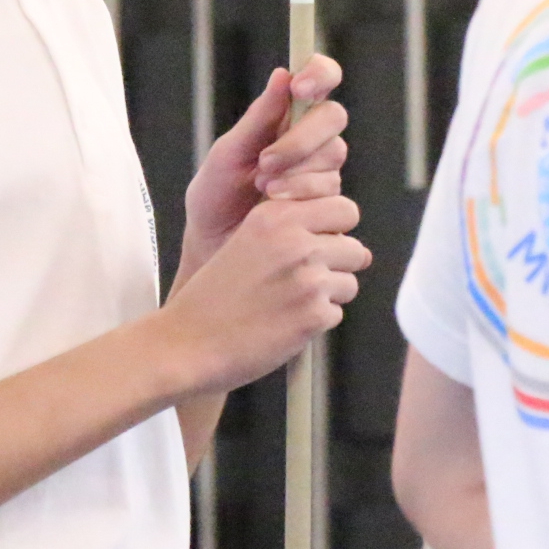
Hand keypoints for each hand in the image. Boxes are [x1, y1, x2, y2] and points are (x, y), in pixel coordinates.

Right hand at [157, 191, 367, 395]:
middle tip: (304, 280)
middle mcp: (295, 242)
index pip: (342, 207)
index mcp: (275, 217)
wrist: (189, 342)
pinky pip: (336, 314)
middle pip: (353, 246)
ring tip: (288, 303)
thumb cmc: (214, 297)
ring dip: (327, 296)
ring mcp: (308, 279)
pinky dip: (316, 322)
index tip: (317, 244)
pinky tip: (284, 322)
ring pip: (348, 282)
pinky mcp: (314, 315)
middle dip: (338, 264)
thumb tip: (359, 249)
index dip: (336, 228)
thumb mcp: (247, 241)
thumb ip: (294, 232)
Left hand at [181, 58, 347, 272]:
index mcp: (287, 117)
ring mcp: (323, 175)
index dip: (320, 74)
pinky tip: (276, 210)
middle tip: (265, 162)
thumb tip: (283, 73)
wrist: (215, 251)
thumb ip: (258, 118)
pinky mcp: (329, 208)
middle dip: (301, 139)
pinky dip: (303, 199)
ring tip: (262, 191)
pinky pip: (334, 194)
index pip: (321, 78)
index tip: (300, 87)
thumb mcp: (228, 155)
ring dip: (297, 173)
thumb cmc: (216, 199)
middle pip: (334, 117)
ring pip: (334, 157)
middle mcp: (311, 141)